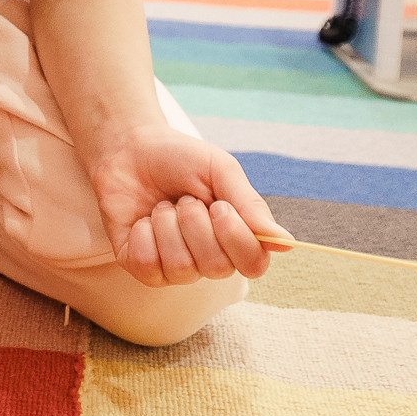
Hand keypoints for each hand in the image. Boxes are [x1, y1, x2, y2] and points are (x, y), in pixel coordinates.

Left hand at [86, 124, 281, 285]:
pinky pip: (147, 265)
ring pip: (181, 267)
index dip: (238, 239)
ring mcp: (173, 266)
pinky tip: (142, 219)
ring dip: (168, 226)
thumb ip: (250, 206)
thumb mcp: (220, 171)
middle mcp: (207, 259)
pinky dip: (143, 234)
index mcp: (234, 238)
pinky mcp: (140, 266)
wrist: (130, 147)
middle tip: (185, 199)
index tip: (220, 206)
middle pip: (217, 268)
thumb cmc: (181, 159)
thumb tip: (286, 243)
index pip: (254, 265)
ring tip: (164, 206)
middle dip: (197, 224)